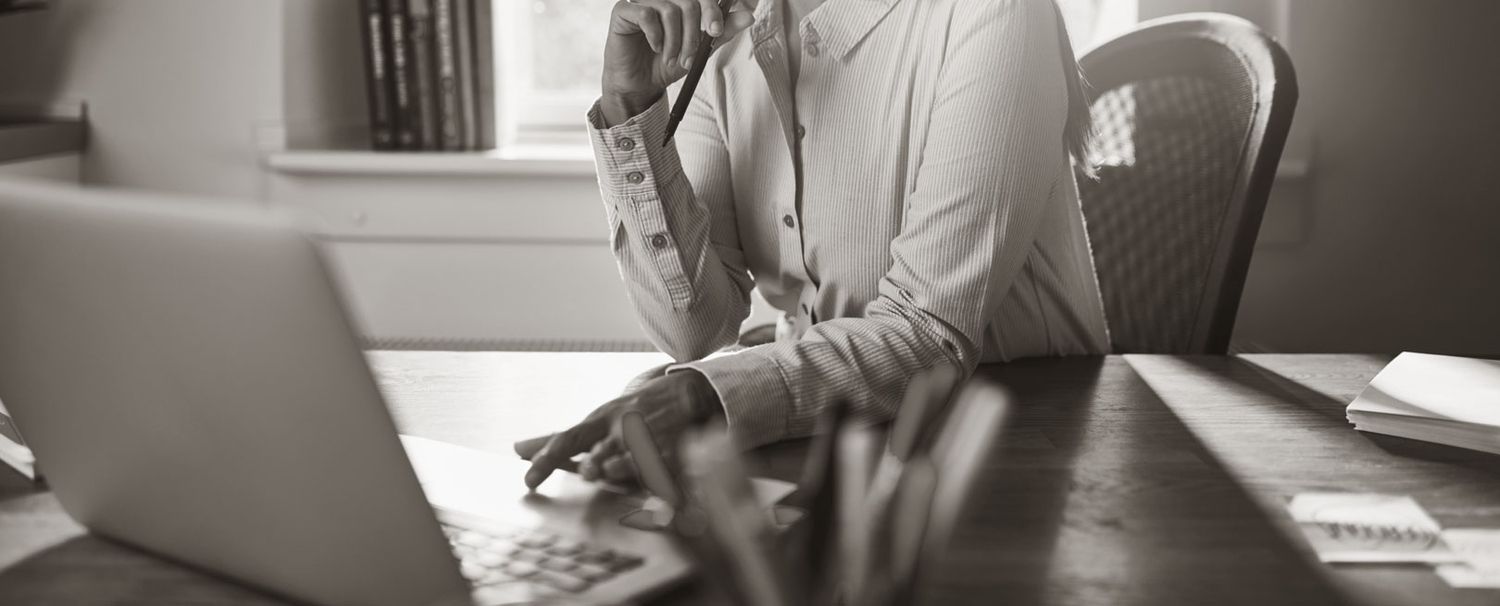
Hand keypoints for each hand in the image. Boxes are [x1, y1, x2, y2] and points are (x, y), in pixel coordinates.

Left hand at [514, 370, 721, 488]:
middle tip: (591, 471)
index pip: (566, 439)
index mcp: (599, 420)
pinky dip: (653, 491)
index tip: (528, 481)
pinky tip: (655, 497)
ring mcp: (647, 442)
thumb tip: (517, 448)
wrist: (686, 393)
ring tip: (623, 470)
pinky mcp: (671, 454)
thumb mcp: (596, 420)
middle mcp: (620, 429)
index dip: (545, 460)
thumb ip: (560, 439)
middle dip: (593, 465)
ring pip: (625, 466)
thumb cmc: (632, 413)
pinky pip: (658, 479)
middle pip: (598, 456)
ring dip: (620, 471)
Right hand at [599, 0, 753, 123]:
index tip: (715, 31)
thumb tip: (749, 16)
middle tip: (690, 58)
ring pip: (670, 9)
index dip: (712, 9)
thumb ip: (722, 31)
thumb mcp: (701, 50)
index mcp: (681, 2)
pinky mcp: (624, 10)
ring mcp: (643, 1)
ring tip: (671, 59)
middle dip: (694, 34)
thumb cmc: (668, 63)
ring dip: (675, 41)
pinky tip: (655, 47)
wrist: (641, 84)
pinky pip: (647, 14)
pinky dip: (656, 36)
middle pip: (689, 2)